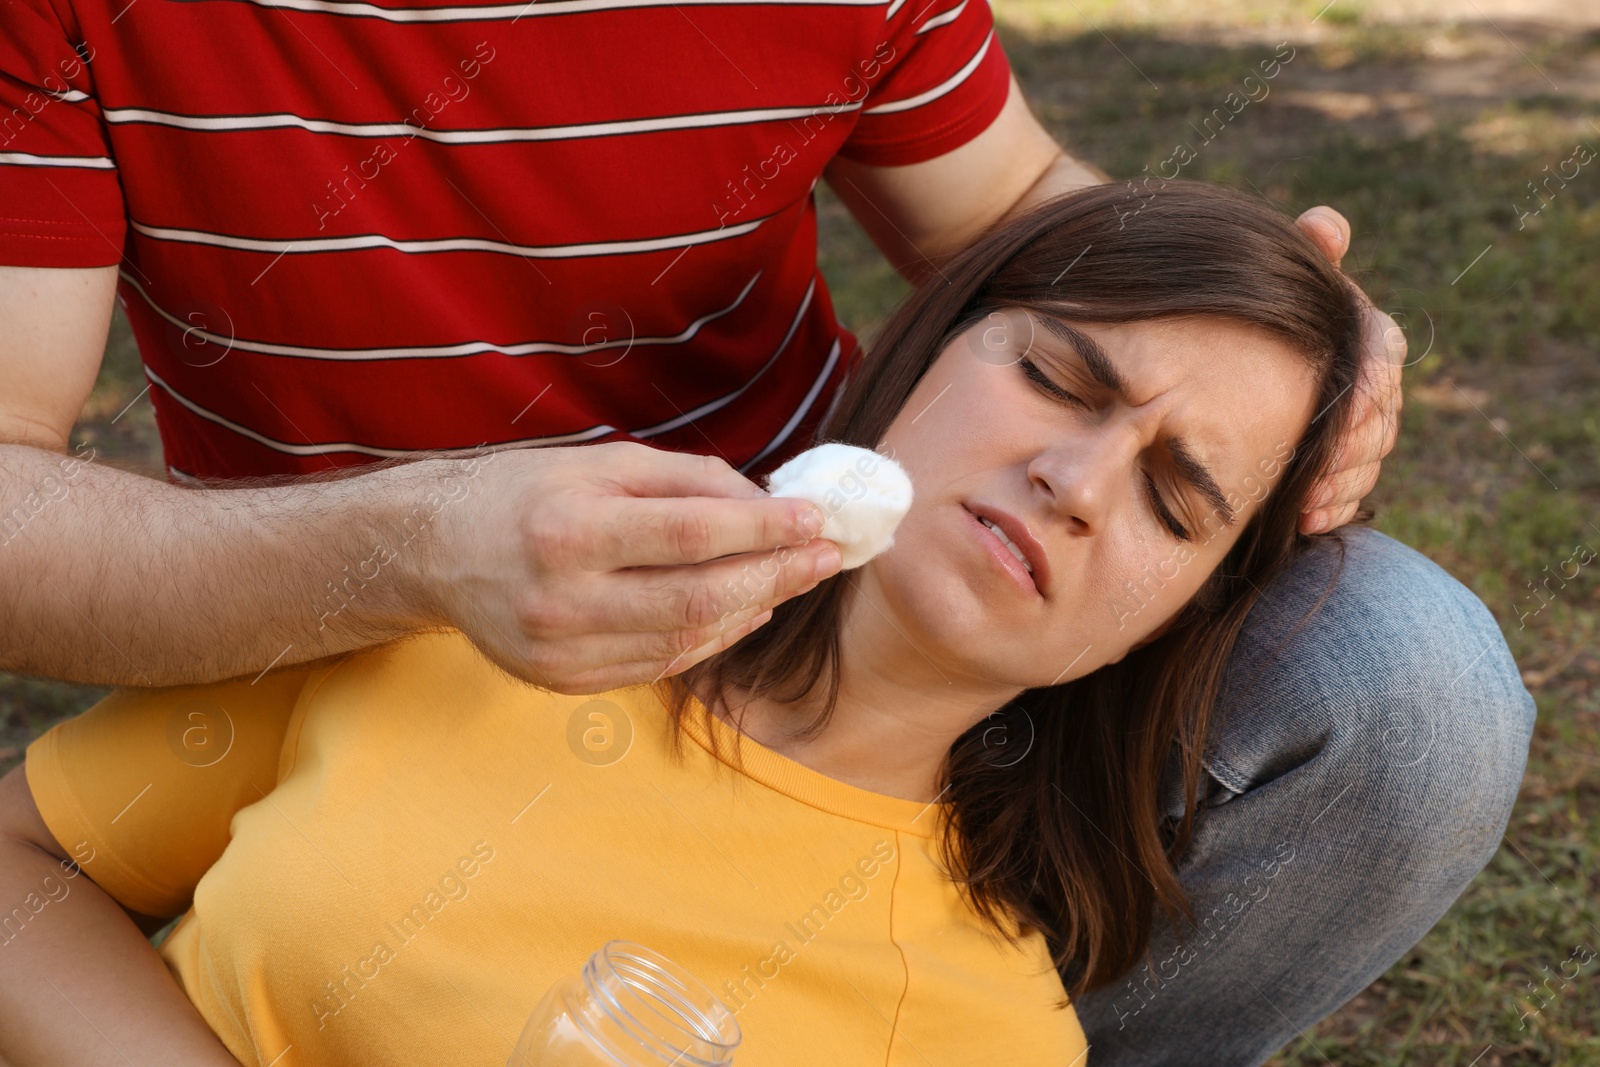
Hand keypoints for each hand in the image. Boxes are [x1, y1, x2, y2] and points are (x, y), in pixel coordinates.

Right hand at [415, 441, 841, 693]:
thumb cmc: (527, 492)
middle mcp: (563, 597)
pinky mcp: (563, 681)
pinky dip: (709, 638)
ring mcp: (562, 650)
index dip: (764, 529)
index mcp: (570, 528)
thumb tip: (767, 502)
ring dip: (749, 609)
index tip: (817, 519)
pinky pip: (658, 664)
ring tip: (787, 580)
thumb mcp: (601, 461)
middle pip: (698, 597)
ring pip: (684, 639)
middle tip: (824, 557)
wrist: (436, 551)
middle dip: (774, 576)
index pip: (692, 534)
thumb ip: (686, 480)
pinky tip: (739, 611)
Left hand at [1293, 206, 1405, 534]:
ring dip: (1341, 485)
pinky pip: (1351, 490)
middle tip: (1318, 474)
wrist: (1231, 364)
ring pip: (1368, 459)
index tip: (1346, 413)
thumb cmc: (1261, 315)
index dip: (1369, 388)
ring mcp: (1362, 428)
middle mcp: (1374, 383)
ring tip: (1308, 504)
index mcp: (1366, 336)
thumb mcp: (1282, 284)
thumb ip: (1305, 254)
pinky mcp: (1343, 466)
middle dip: (1351, 450)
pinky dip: (1333, 507)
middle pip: (1380, 420)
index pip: (1382, 359)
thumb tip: (1323, 225)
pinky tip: (1308, 520)